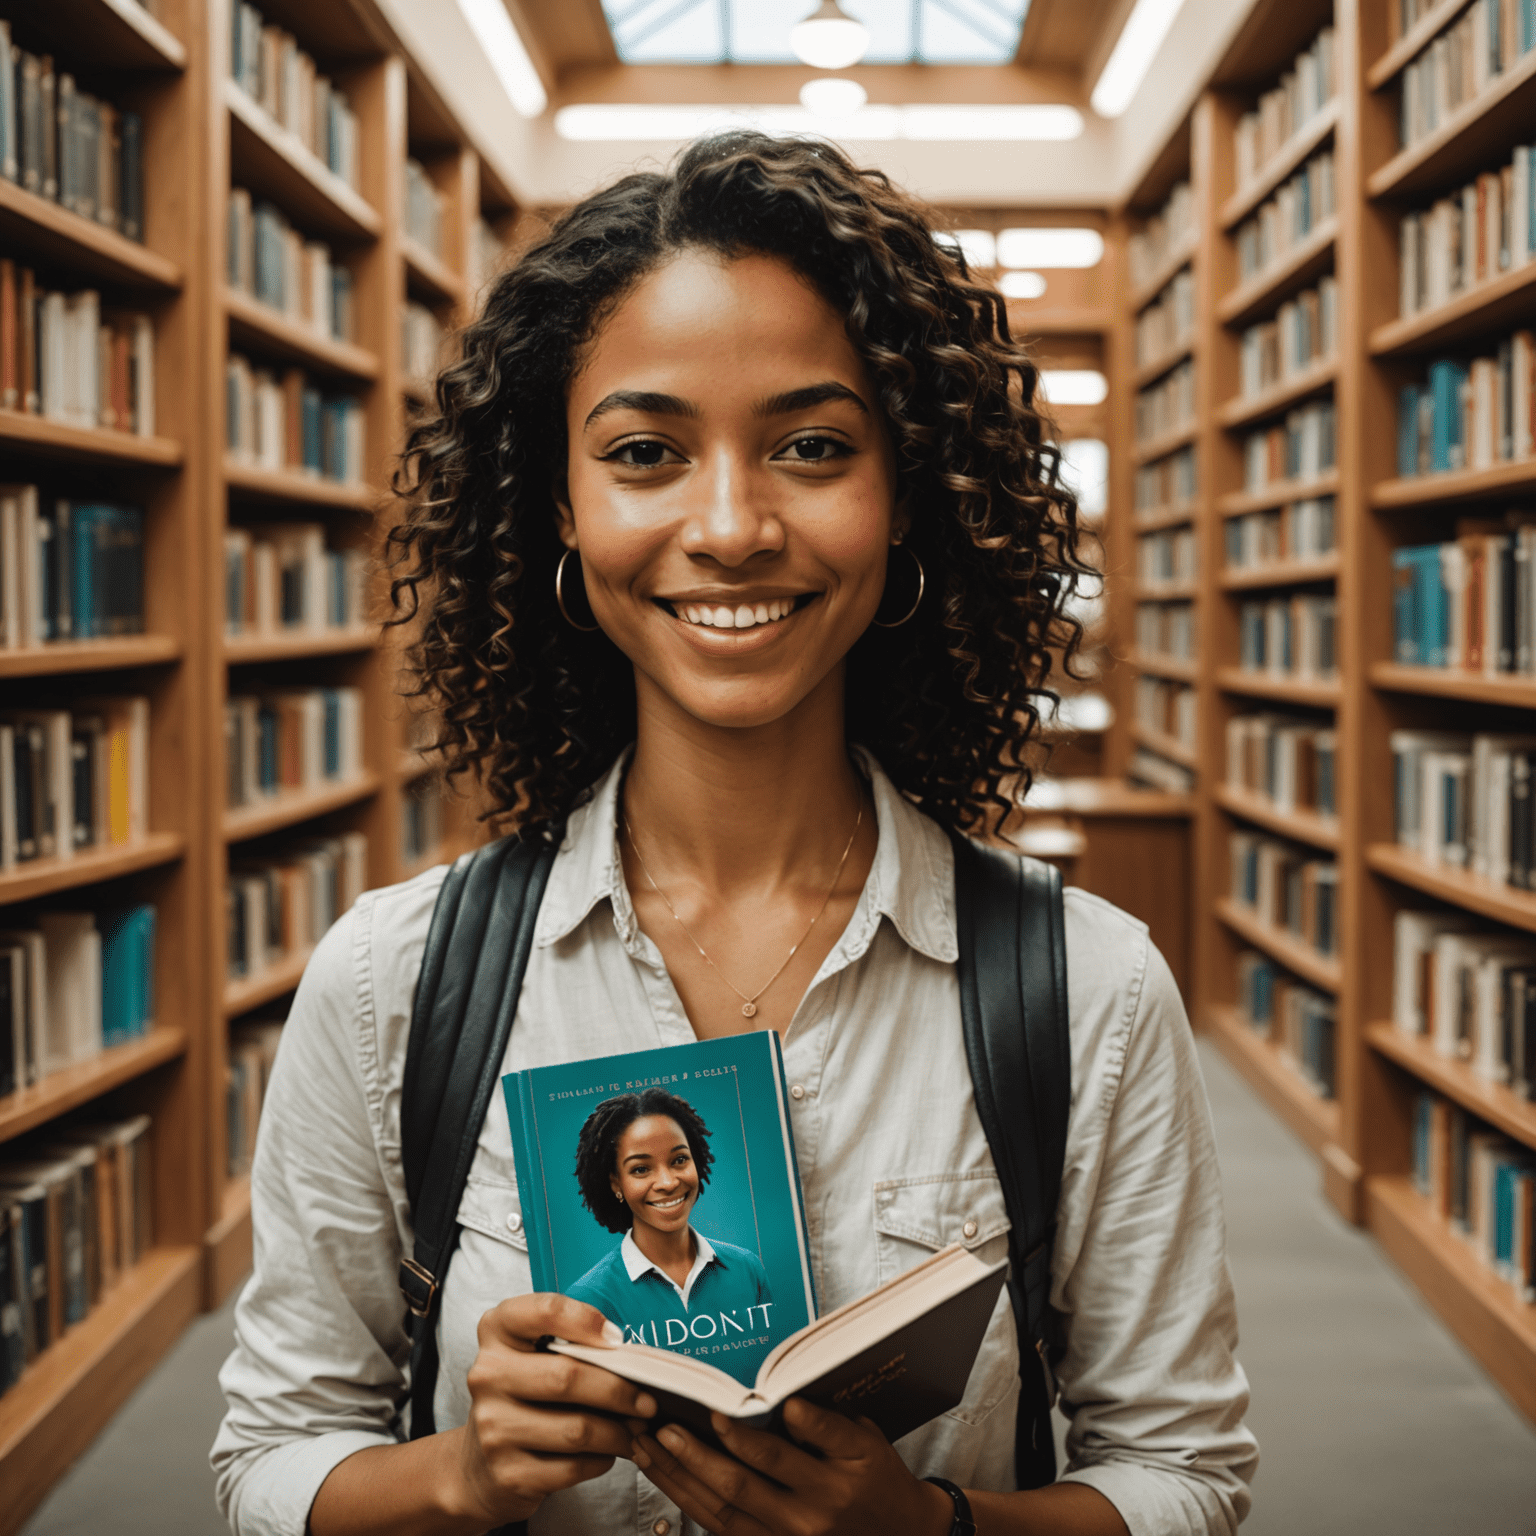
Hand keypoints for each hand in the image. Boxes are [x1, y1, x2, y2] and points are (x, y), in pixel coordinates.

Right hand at [445, 1293, 657, 1527]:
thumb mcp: (532, 1356)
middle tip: (648, 1400)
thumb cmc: (523, 1397)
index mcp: (497, 1332)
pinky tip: (608, 1452)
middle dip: (619, 1391)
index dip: (584, 1320)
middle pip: (567, 1377)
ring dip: (618, 1431)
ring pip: (576, 1428)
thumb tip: (630, 1358)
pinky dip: (601, 1460)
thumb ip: (571, 1344)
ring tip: (636, 1428)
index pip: (542, 1311)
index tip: (617, 1338)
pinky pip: (572, 1466)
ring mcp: (493, 1427)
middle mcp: (487, 1375)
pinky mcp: (507, 1473)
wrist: (479, 1466)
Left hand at [631, 1398, 953, 1535]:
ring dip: (681, 1477)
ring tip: (649, 1445)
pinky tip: (666, 1475)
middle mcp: (809, 1515)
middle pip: (742, 1485)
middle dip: (696, 1456)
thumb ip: (828, 1425)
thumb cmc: (879, 1478)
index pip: (784, 1456)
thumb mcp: (868, 1442)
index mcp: (836, 1481)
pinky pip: (722, 1528)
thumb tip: (785, 1403)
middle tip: (663, 1426)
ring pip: (723, 1509)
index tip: (717, 1412)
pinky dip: (690, 1500)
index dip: (747, 1437)